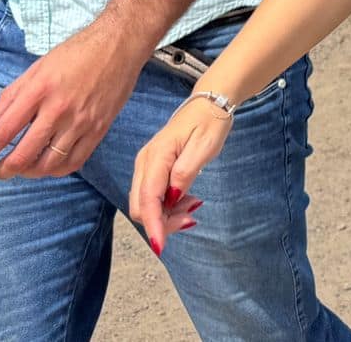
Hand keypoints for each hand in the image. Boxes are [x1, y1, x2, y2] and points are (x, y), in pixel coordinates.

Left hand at [0, 24, 143, 179]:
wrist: (119, 45)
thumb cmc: (76, 52)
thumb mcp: (37, 67)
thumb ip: (12, 96)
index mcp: (38, 90)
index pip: (3, 131)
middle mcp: (58, 109)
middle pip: (23, 155)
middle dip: (3, 170)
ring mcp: (80, 122)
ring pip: (47, 164)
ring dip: (28, 173)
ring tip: (20, 170)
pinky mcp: (98, 129)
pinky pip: (73, 162)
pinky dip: (55, 170)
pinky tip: (47, 166)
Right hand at [130, 96, 235, 254]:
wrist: (208, 104)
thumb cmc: (209, 123)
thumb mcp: (203, 147)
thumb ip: (185, 172)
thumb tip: (171, 198)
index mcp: (157, 156)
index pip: (148, 198)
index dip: (153, 224)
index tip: (160, 247)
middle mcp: (145, 163)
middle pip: (141, 206)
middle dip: (162, 222)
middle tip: (192, 218)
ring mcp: (147, 166)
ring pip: (146, 204)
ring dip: (167, 215)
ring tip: (194, 206)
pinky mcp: (153, 170)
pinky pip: (153, 197)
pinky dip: (168, 207)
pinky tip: (188, 200)